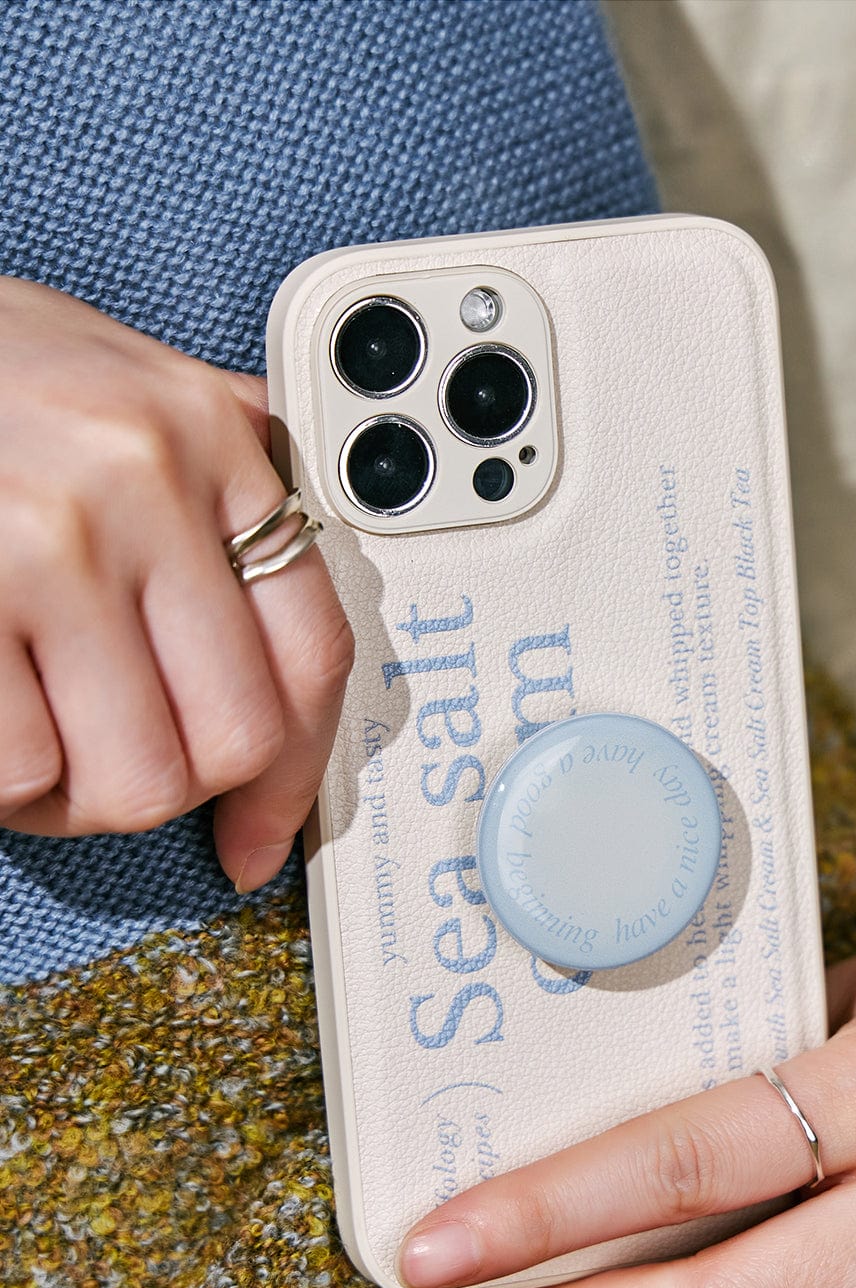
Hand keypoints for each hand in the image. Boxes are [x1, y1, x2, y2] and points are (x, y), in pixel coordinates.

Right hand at [0, 277, 352, 887]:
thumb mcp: (119, 376)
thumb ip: (217, 463)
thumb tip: (289, 563)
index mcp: (206, 439)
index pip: (311, 653)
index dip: (296, 775)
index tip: (261, 830)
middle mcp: (141, 482)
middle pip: (233, 739)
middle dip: (177, 787)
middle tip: (116, 765)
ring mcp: (46, 542)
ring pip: (135, 780)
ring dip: (81, 795)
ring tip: (36, 734)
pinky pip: (22, 770)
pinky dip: (6, 782)